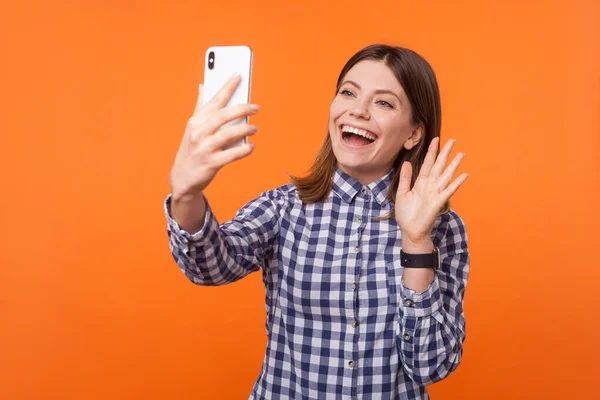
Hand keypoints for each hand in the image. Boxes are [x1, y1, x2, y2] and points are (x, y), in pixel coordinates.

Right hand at [169, 74, 258, 197]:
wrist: (182, 177)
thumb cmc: (191, 149)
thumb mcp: (192, 127)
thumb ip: (200, 107)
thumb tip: (202, 86)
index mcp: (196, 121)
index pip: (214, 100)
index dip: (227, 87)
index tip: (239, 75)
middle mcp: (199, 132)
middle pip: (223, 115)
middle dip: (241, 109)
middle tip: (255, 107)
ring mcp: (205, 148)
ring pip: (229, 134)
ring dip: (245, 129)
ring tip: (254, 128)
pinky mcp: (211, 163)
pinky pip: (232, 154)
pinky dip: (244, 149)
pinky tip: (251, 146)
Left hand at [395, 137, 467, 244]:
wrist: (409, 230)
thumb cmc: (405, 214)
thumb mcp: (402, 193)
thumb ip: (405, 178)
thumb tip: (407, 162)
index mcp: (420, 182)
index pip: (428, 163)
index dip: (432, 151)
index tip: (436, 139)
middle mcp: (430, 185)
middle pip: (439, 165)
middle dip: (445, 153)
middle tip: (453, 140)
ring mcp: (435, 192)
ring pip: (446, 175)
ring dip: (454, 165)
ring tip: (461, 154)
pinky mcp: (438, 202)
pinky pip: (448, 190)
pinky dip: (456, 183)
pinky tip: (464, 174)